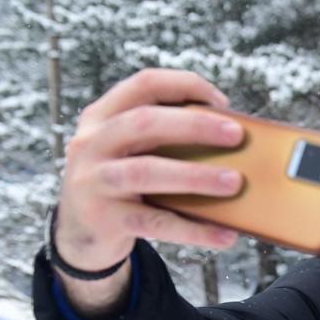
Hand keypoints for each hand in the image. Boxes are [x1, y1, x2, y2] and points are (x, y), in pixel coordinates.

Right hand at [55, 68, 244, 270]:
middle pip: (143, 122)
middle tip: (236, 134)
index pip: (144, 85)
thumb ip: (168, 140)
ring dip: (195, 175)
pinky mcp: (104, 219)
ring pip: (146, 172)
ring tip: (234, 182)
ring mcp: (93, 181)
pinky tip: (224, 234)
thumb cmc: (124, 184)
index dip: (185, 86)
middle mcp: (92, 143)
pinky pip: (155, 223)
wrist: (81, 233)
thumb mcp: (132, 152)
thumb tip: (238, 146)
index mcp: (103, 116)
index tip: (222, 102)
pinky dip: (193, 230)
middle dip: (195, 125)